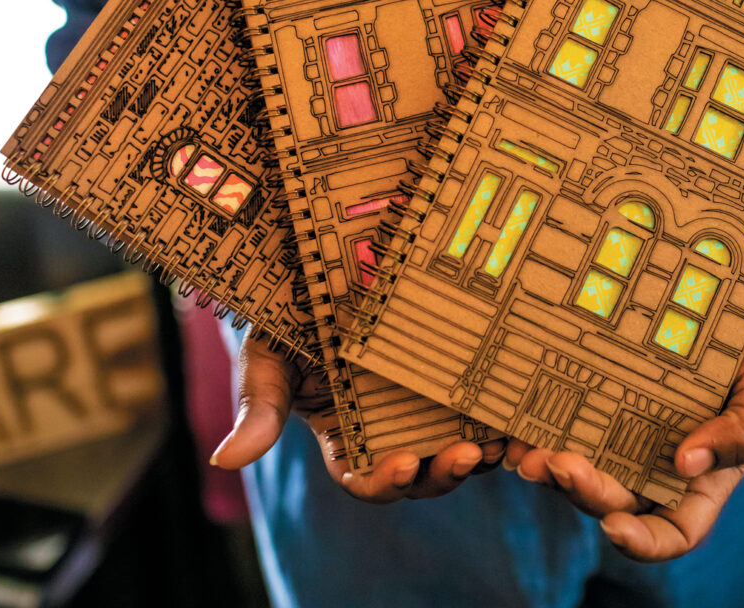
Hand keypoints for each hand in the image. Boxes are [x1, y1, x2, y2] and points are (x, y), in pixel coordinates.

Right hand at [210, 330, 505, 502]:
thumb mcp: (269, 356)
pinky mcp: (457, 371)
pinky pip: (482, 404)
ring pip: (459, 446)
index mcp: (344, 437)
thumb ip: (259, 405)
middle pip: (422, 473)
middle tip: (468, 456)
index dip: (383, 481)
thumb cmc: (287, 314)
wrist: (321, 262)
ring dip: (483, 453)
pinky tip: (518, 407)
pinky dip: (500, 414)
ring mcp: (425, 402)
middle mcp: (389, 428)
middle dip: (445, 472)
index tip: (400, 466)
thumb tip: (226, 460)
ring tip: (502, 442)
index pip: (364, 478)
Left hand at [504, 295, 743, 561]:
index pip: (671, 534)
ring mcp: (620, 436)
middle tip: (558, 464)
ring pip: (579, 470)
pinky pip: (563, 422)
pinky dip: (537, 427)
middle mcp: (652, 470)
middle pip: (613, 502)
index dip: (642, 543)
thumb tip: (686, 465)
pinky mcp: (596, 400)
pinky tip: (518, 420)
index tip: (614, 529)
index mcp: (700, 485)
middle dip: (583, 492)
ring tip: (526, 452)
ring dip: (549, 470)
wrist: (732, 307)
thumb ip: (742, 435)